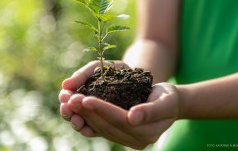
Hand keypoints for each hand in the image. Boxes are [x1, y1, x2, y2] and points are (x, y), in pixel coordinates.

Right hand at [59, 61, 128, 130]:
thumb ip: (82, 75)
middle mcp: (86, 107)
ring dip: (77, 123)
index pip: (68, 98)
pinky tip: (88, 129)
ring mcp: (96, 116)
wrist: (137, 78)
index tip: (65, 96)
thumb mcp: (98, 68)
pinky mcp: (107, 125)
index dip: (65, 98)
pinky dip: (90, 130)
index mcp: (82, 92)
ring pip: (82, 124)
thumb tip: (64, 84)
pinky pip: (96, 131)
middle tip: (67, 109)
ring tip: (76, 119)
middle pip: (72, 113)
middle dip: (68, 112)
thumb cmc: (114, 70)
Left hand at [59, 61, 179, 148]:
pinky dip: (87, 118)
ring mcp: (127, 139)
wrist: (167, 102)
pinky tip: (76, 109)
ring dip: (83, 115)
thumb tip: (133, 118)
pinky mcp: (120, 134)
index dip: (103, 110)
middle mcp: (136, 140)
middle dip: (87, 112)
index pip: (120, 120)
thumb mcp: (166, 101)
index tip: (86, 98)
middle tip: (70, 98)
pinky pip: (101, 128)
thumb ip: (152, 110)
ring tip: (69, 102)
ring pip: (101, 127)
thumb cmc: (168, 98)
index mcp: (148, 133)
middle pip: (107, 125)